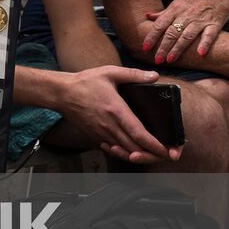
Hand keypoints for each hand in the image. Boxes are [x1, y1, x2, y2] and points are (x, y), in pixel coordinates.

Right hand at [56, 65, 178, 163]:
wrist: (60, 93)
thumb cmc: (84, 82)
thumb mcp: (109, 72)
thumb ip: (133, 75)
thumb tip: (154, 76)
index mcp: (116, 110)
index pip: (139, 134)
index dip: (155, 146)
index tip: (168, 151)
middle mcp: (109, 126)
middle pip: (135, 149)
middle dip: (153, 155)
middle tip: (166, 154)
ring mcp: (101, 133)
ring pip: (124, 152)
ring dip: (139, 156)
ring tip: (152, 154)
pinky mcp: (94, 136)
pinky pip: (112, 149)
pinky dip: (124, 153)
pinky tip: (130, 150)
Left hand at [140, 0, 228, 63]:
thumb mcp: (179, 1)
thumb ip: (165, 12)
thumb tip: (147, 16)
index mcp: (175, 9)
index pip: (160, 24)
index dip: (151, 36)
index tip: (144, 48)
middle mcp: (186, 15)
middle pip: (172, 32)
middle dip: (163, 47)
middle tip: (157, 60)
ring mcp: (201, 19)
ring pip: (187, 35)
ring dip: (178, 48)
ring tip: (170, 59)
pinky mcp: (215, 23)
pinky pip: (209, 34)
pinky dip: (205, 43)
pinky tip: (200, 53)